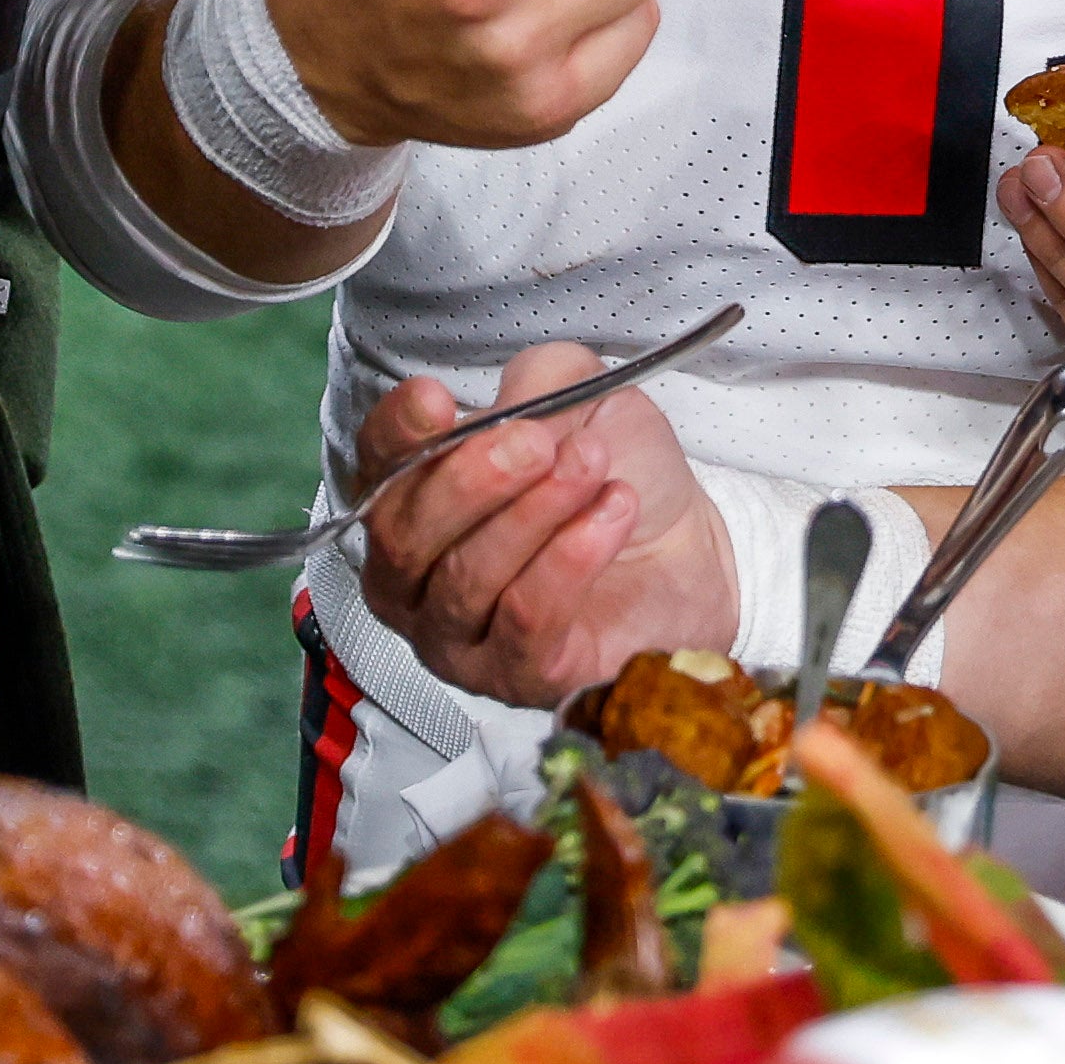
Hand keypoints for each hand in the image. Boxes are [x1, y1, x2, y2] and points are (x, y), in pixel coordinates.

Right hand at [349, 346, 732, 706]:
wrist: (690, 551)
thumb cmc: (617, 476)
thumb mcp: (582, 400)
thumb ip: (535, 386)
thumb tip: (507, 405)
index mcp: (413, 503)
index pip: (374, 471)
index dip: (396, 435)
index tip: (436, 398)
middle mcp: (415, 581)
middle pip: (403, 535)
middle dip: (470, 479)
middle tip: (539, 443)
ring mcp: (459, 639)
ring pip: (464, 579)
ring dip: (533, 514)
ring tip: (592, 467)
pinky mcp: (520, 677)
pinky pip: (526, 619)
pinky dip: (570, 560)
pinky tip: (612, 514)